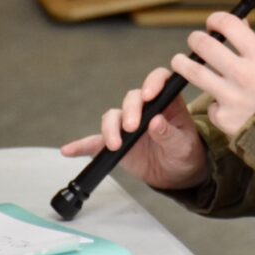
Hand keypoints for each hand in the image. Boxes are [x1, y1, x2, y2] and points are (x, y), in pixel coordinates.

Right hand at [60, 67, 208, 190]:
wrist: (176, 174)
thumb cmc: (184, 152)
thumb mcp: (183, 145)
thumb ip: (170, 134)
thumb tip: (156, 122)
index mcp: (166, 101)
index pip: (159, 80)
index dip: (153, 82)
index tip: (149, 95)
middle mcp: (145, 108)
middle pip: (132, 99)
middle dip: (129, 111)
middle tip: (131, 128)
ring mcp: (127, 124)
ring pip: (113, 116)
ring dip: (110, 128)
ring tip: (114, 145)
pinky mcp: (115, 142)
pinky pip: (95, 142)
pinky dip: (82, 145)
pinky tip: (69, 150)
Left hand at [171, 12, 254, 137]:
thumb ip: (252, 43)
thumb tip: (238, 23)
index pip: (228, 25)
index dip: (215, 20)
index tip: (212, 23)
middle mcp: (243, 74)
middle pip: (204, 45)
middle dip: (195, 40)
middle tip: (195, 41)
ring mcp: (232, 97)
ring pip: (194, 73)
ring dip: (182, 64)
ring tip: (179, 62)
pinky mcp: (224, 118)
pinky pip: (210, 106)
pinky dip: (213, 104)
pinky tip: (221, 104)